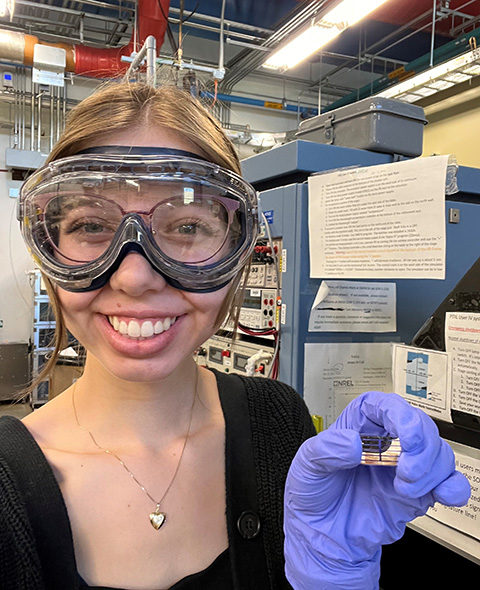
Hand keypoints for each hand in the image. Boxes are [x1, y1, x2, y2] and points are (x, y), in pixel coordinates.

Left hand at [284, 391, 470, 589]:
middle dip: (421, 446)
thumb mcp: (307, 465)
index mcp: (359, 425)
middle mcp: (386, 441)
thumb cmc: (313, 493)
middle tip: (406, 470)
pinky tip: (444, 493)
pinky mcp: (418, 492)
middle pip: (420, 425)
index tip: (406, 435)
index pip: (385, 405)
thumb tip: (356, 443)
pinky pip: (449, 482)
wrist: (322, 537)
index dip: (401, 415)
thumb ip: (327, 450)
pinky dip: (454, 485)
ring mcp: (404, 466)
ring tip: (405, 488)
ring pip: (438, 451)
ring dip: (432, 469)